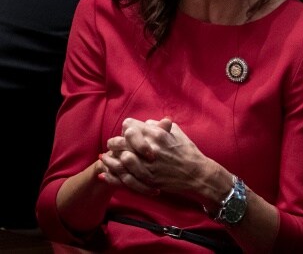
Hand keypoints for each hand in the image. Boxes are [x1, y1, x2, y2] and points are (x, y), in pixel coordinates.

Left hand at [102, 117, 218, 199]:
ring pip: (119, 160)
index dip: (125, 129)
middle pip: (121, 142)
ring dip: (110, 160)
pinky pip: (124, 178)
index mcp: (157, 133)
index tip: (124, 133)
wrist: (196, 173)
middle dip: (114, 143)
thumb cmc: (187, 151)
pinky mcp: (147, 180)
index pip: (130, 126)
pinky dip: (112, 176)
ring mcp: (148, 165)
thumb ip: (159, 126)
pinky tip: (105, 174)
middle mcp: (150, 148)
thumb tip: (146, 123)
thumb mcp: (176, 132)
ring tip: (104, 159)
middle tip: (112, 146)